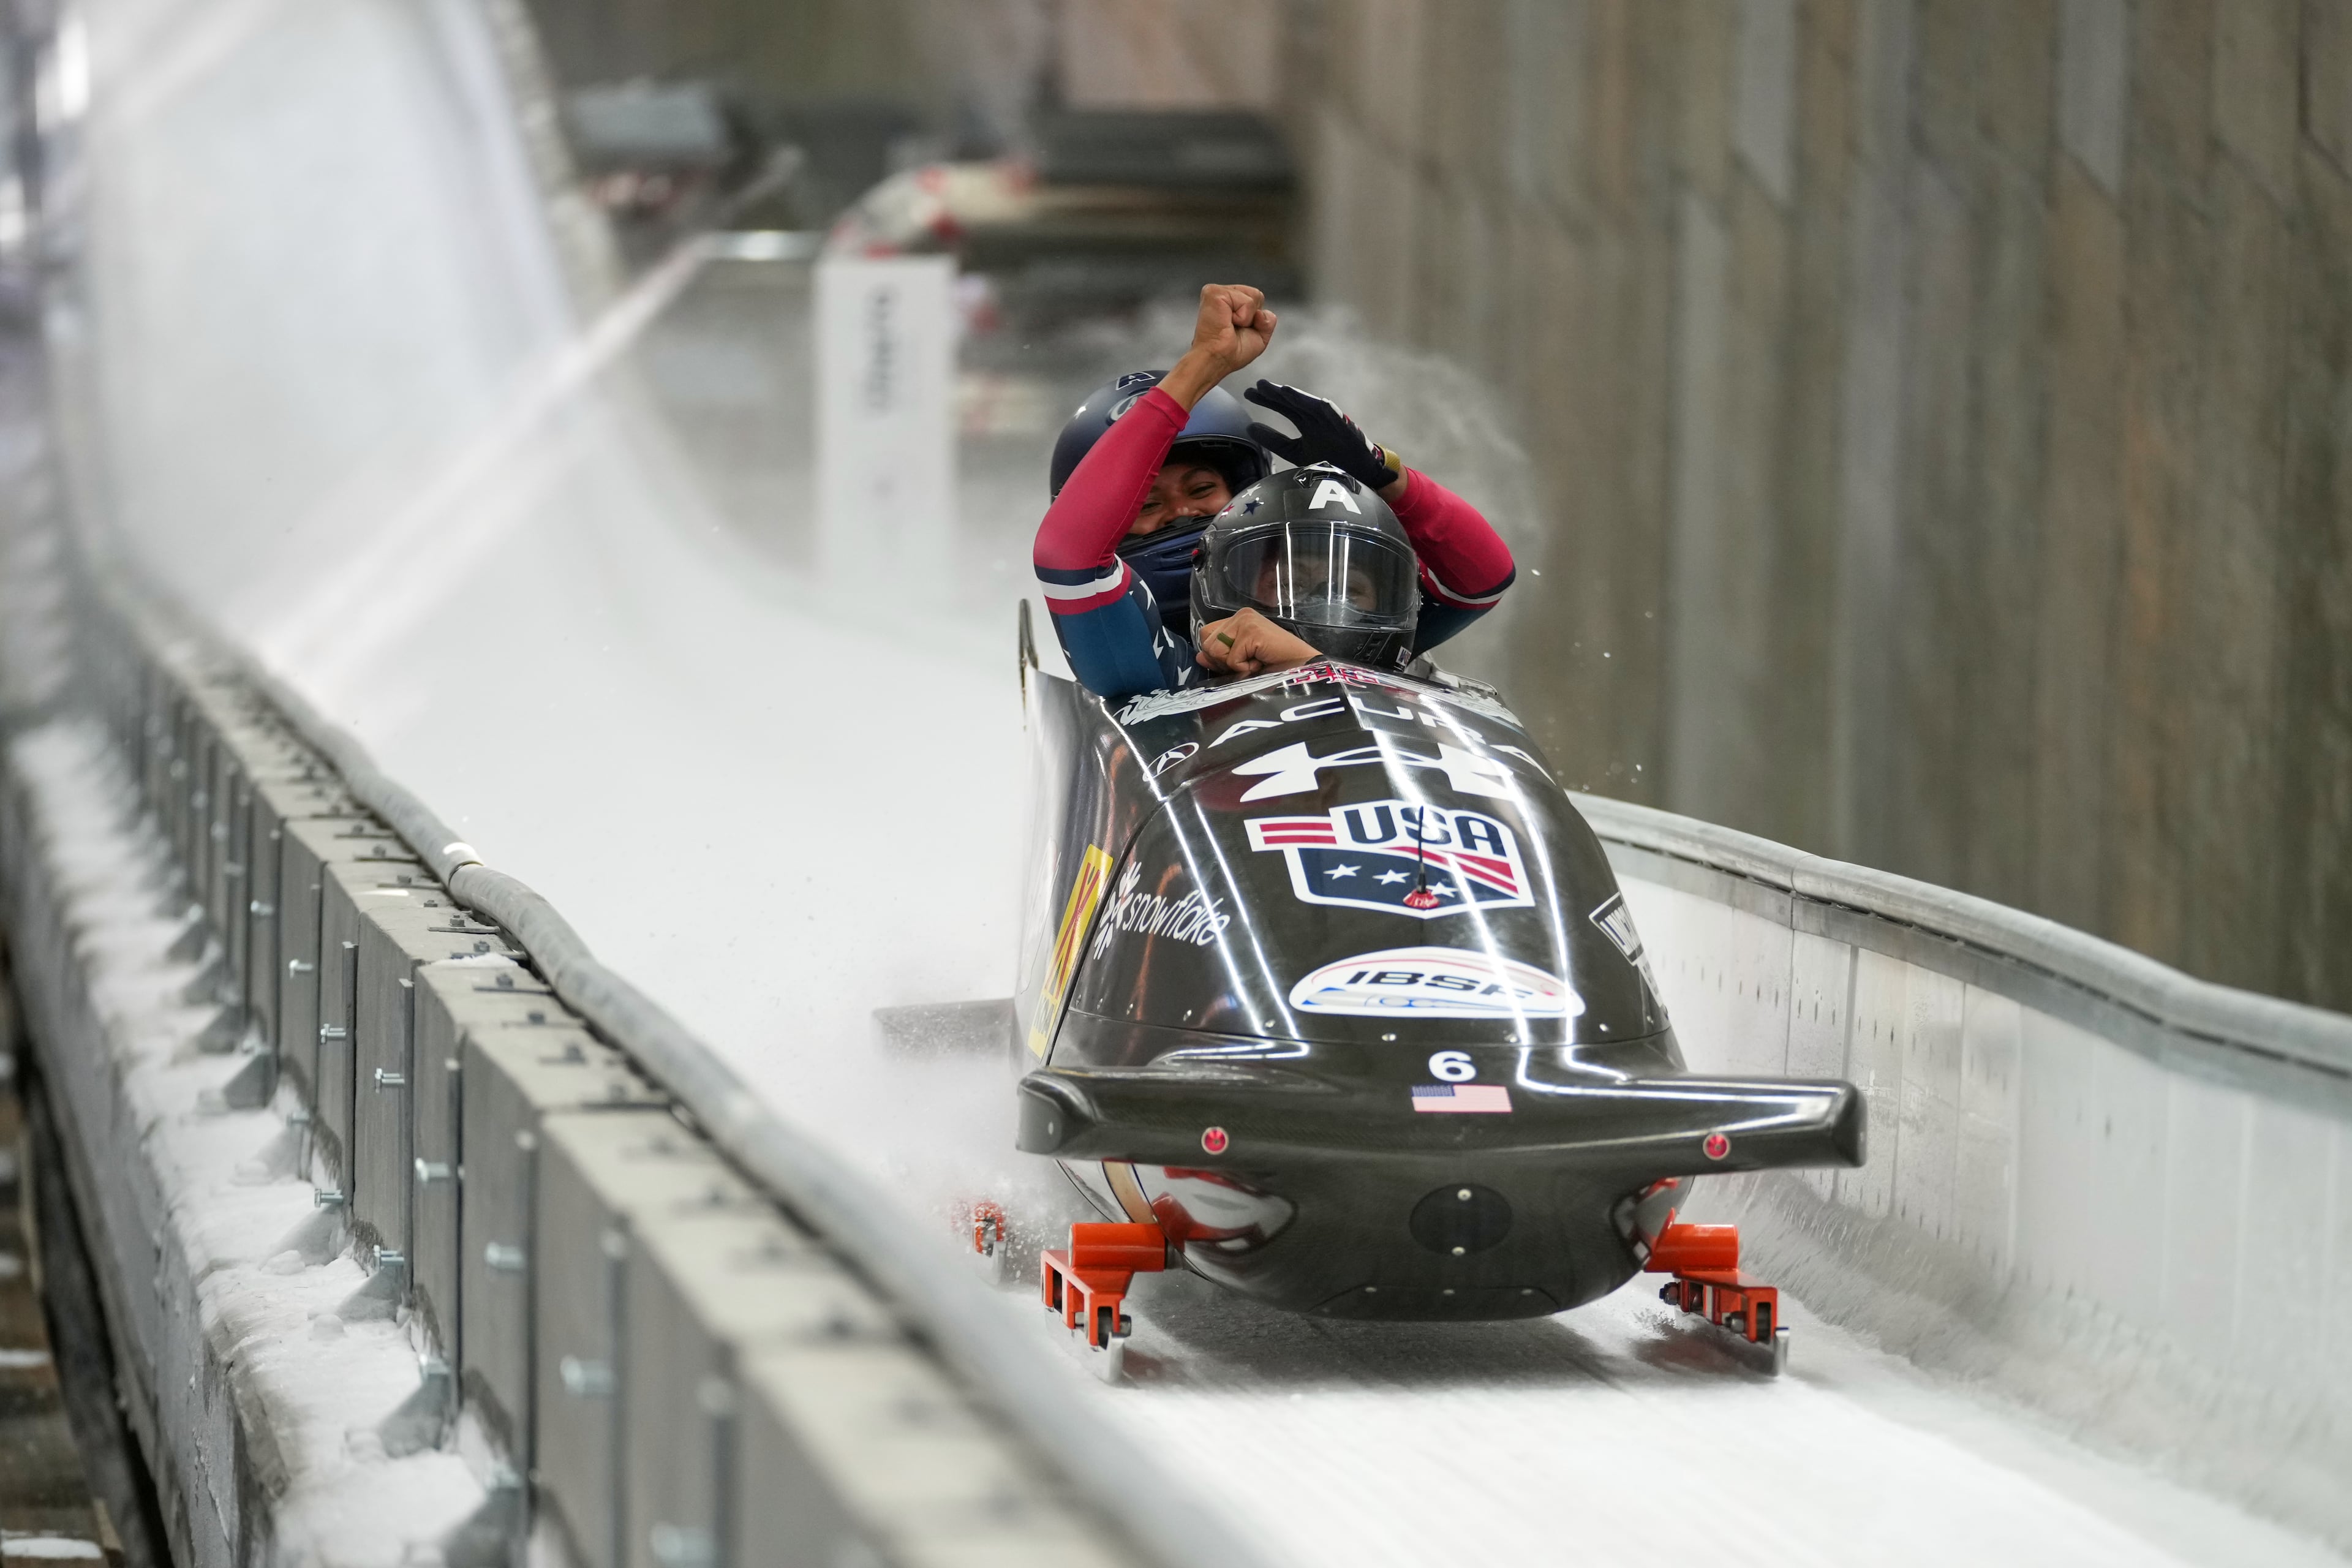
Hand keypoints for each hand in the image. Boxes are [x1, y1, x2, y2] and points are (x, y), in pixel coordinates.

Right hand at [1159, 285, 1277, 409]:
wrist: (1217, 359)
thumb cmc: (1230, 353)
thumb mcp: (1260, 337)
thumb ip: (1269, 321)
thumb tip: (1261, 313)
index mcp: (1230, 303)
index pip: (1256, 298)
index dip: (1255, 318)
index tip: (1238, 330)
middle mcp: (1223, 295)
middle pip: (1257, 294)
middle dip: (1252, 316)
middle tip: (1234, 328)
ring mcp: (1217, 292)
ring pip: (1253, 296)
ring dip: (1247, 318)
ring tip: (1229, 326)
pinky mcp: (1214, 293)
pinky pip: (1246, 300)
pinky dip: (1242, 316)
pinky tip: (1227, 322)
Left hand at [1195, 608, 1320, 677]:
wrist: (1300, 667)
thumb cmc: (1274, 665)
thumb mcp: (1241, 661)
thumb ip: (1220, 657)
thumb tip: (1199, 656)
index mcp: (1237, 618)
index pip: (1206, 634)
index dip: (1215, 654)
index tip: (1235, 663)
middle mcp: (1240, 615)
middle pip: (1207, 643)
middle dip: (1223, 661)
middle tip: (1246, 663)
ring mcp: (1245, 621)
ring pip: (1215, 651)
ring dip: (1234, 665)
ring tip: (1254, 662)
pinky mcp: (1251, 631)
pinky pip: (1231, 659)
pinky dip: (1244, 668)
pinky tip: (1260, 662)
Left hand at [1243, 380, 1404, 496]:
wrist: (1358, 474)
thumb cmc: (1328, 462)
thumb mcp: (1295, 452)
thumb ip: (1275, 440)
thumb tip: (1249, 427)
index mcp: (1306, 423)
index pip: (1284, 407)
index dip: (1267, 400)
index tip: (1248, 393)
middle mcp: (1317, 419)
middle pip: (1295, 403)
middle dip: (1278, 394)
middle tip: (1259, 385)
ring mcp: (1332, 423)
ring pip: (1314, 407)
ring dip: (1300, 397)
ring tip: (1284, 391)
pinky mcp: (1347, 430)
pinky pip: (1338, 418)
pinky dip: (1328, 410)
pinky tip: (1321, 403)